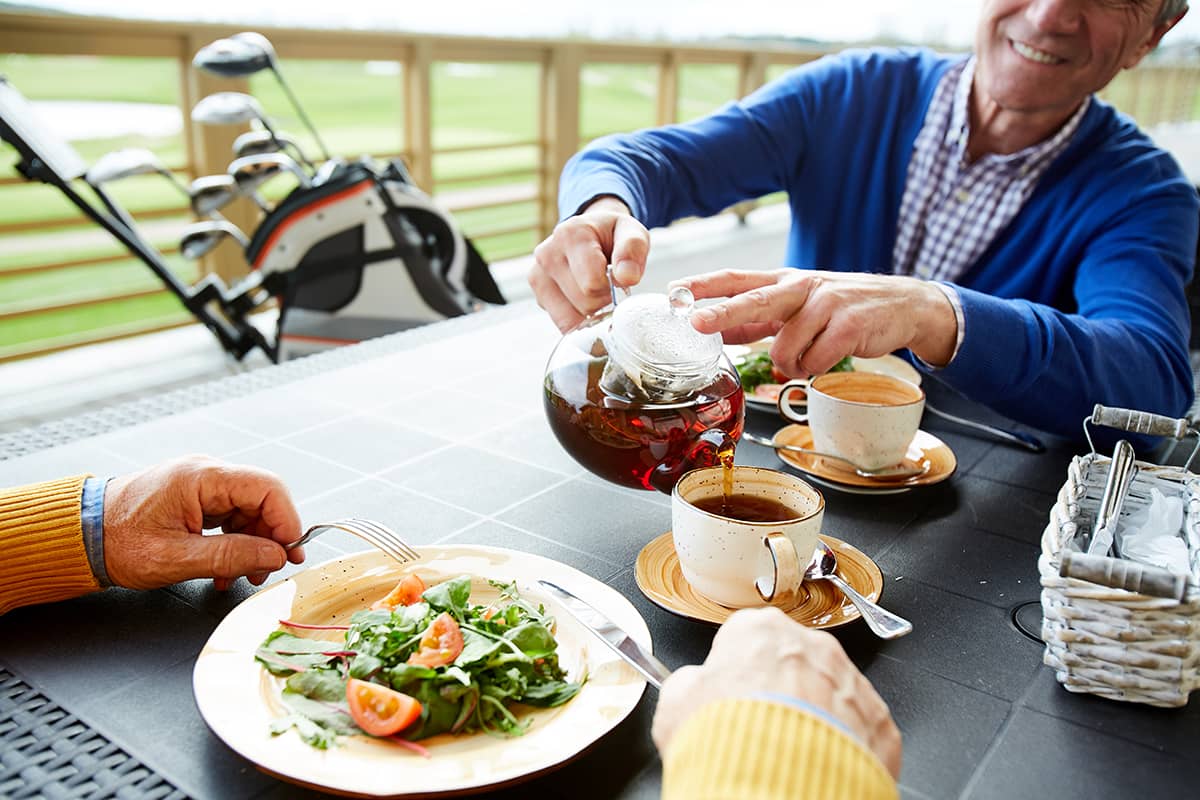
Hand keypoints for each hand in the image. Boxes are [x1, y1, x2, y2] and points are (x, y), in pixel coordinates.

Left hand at [102, 455, 304, 590]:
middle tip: (269, 570)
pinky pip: (230, 516)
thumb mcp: (176, 558)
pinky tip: (226, 568)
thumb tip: (276, 556)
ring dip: (252, 544)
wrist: (79, 537)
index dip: (286, 520)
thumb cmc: (117, 543)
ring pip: (248, 510)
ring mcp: (200, 484)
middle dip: (270, 537)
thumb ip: (231, 556)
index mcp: (201, 478)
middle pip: (262, 499)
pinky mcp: (195, 497)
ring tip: (243, 575)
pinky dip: (235, 542)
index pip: (267, 488)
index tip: (289, 552)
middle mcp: (205, 473)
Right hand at [529, 196, 650, 331]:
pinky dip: (580, 319)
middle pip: (585, 302)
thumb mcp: (631, 232)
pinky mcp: (538, 295)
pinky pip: (564, 324)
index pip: (593, 283)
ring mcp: (538, 276)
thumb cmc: (612, 235)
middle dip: (604, 299)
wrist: (592, 233)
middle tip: (608, 282)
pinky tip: (584, 299)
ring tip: (595, 288)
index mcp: (571, 234)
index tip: (617, 275)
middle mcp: (548, 254)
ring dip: (592, 311)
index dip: (613, 286)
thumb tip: (626, 277)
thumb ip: (633, 249)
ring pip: (573, 319)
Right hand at [651, 606, 901, 778]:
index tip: (733, 693)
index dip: (737, 670)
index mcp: (759, 630)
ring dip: (815, 714)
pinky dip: (845, 743)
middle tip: (760, 725)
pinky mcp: (879, 720)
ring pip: (831, 691)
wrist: (776, 786)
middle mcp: (811, 645)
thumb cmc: (726, 739)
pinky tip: (819, 762)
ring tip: (790, 750)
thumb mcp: (676, 703)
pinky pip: (860, 725)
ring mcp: (850, 681)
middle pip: (794, 660)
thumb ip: (688, 682)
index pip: (747, 637)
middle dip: (781, 688)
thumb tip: (691, 685)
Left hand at [675, 269, 956, 377]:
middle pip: (754, 300)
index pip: (737, 279)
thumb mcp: (797, 307)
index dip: (705, 285)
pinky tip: (830, 356)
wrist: (903, 305)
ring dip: (791, 363)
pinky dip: (816, 367)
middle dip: (722, 313)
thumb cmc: (841, 308)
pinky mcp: (849, 325)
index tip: (675, 291)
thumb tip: (714, 331)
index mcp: (784, 282)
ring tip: (809, 355)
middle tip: (695, 323)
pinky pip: (815, 361)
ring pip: (786, 347)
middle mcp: (802, 287)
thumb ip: (759, 320)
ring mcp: (827, 304)